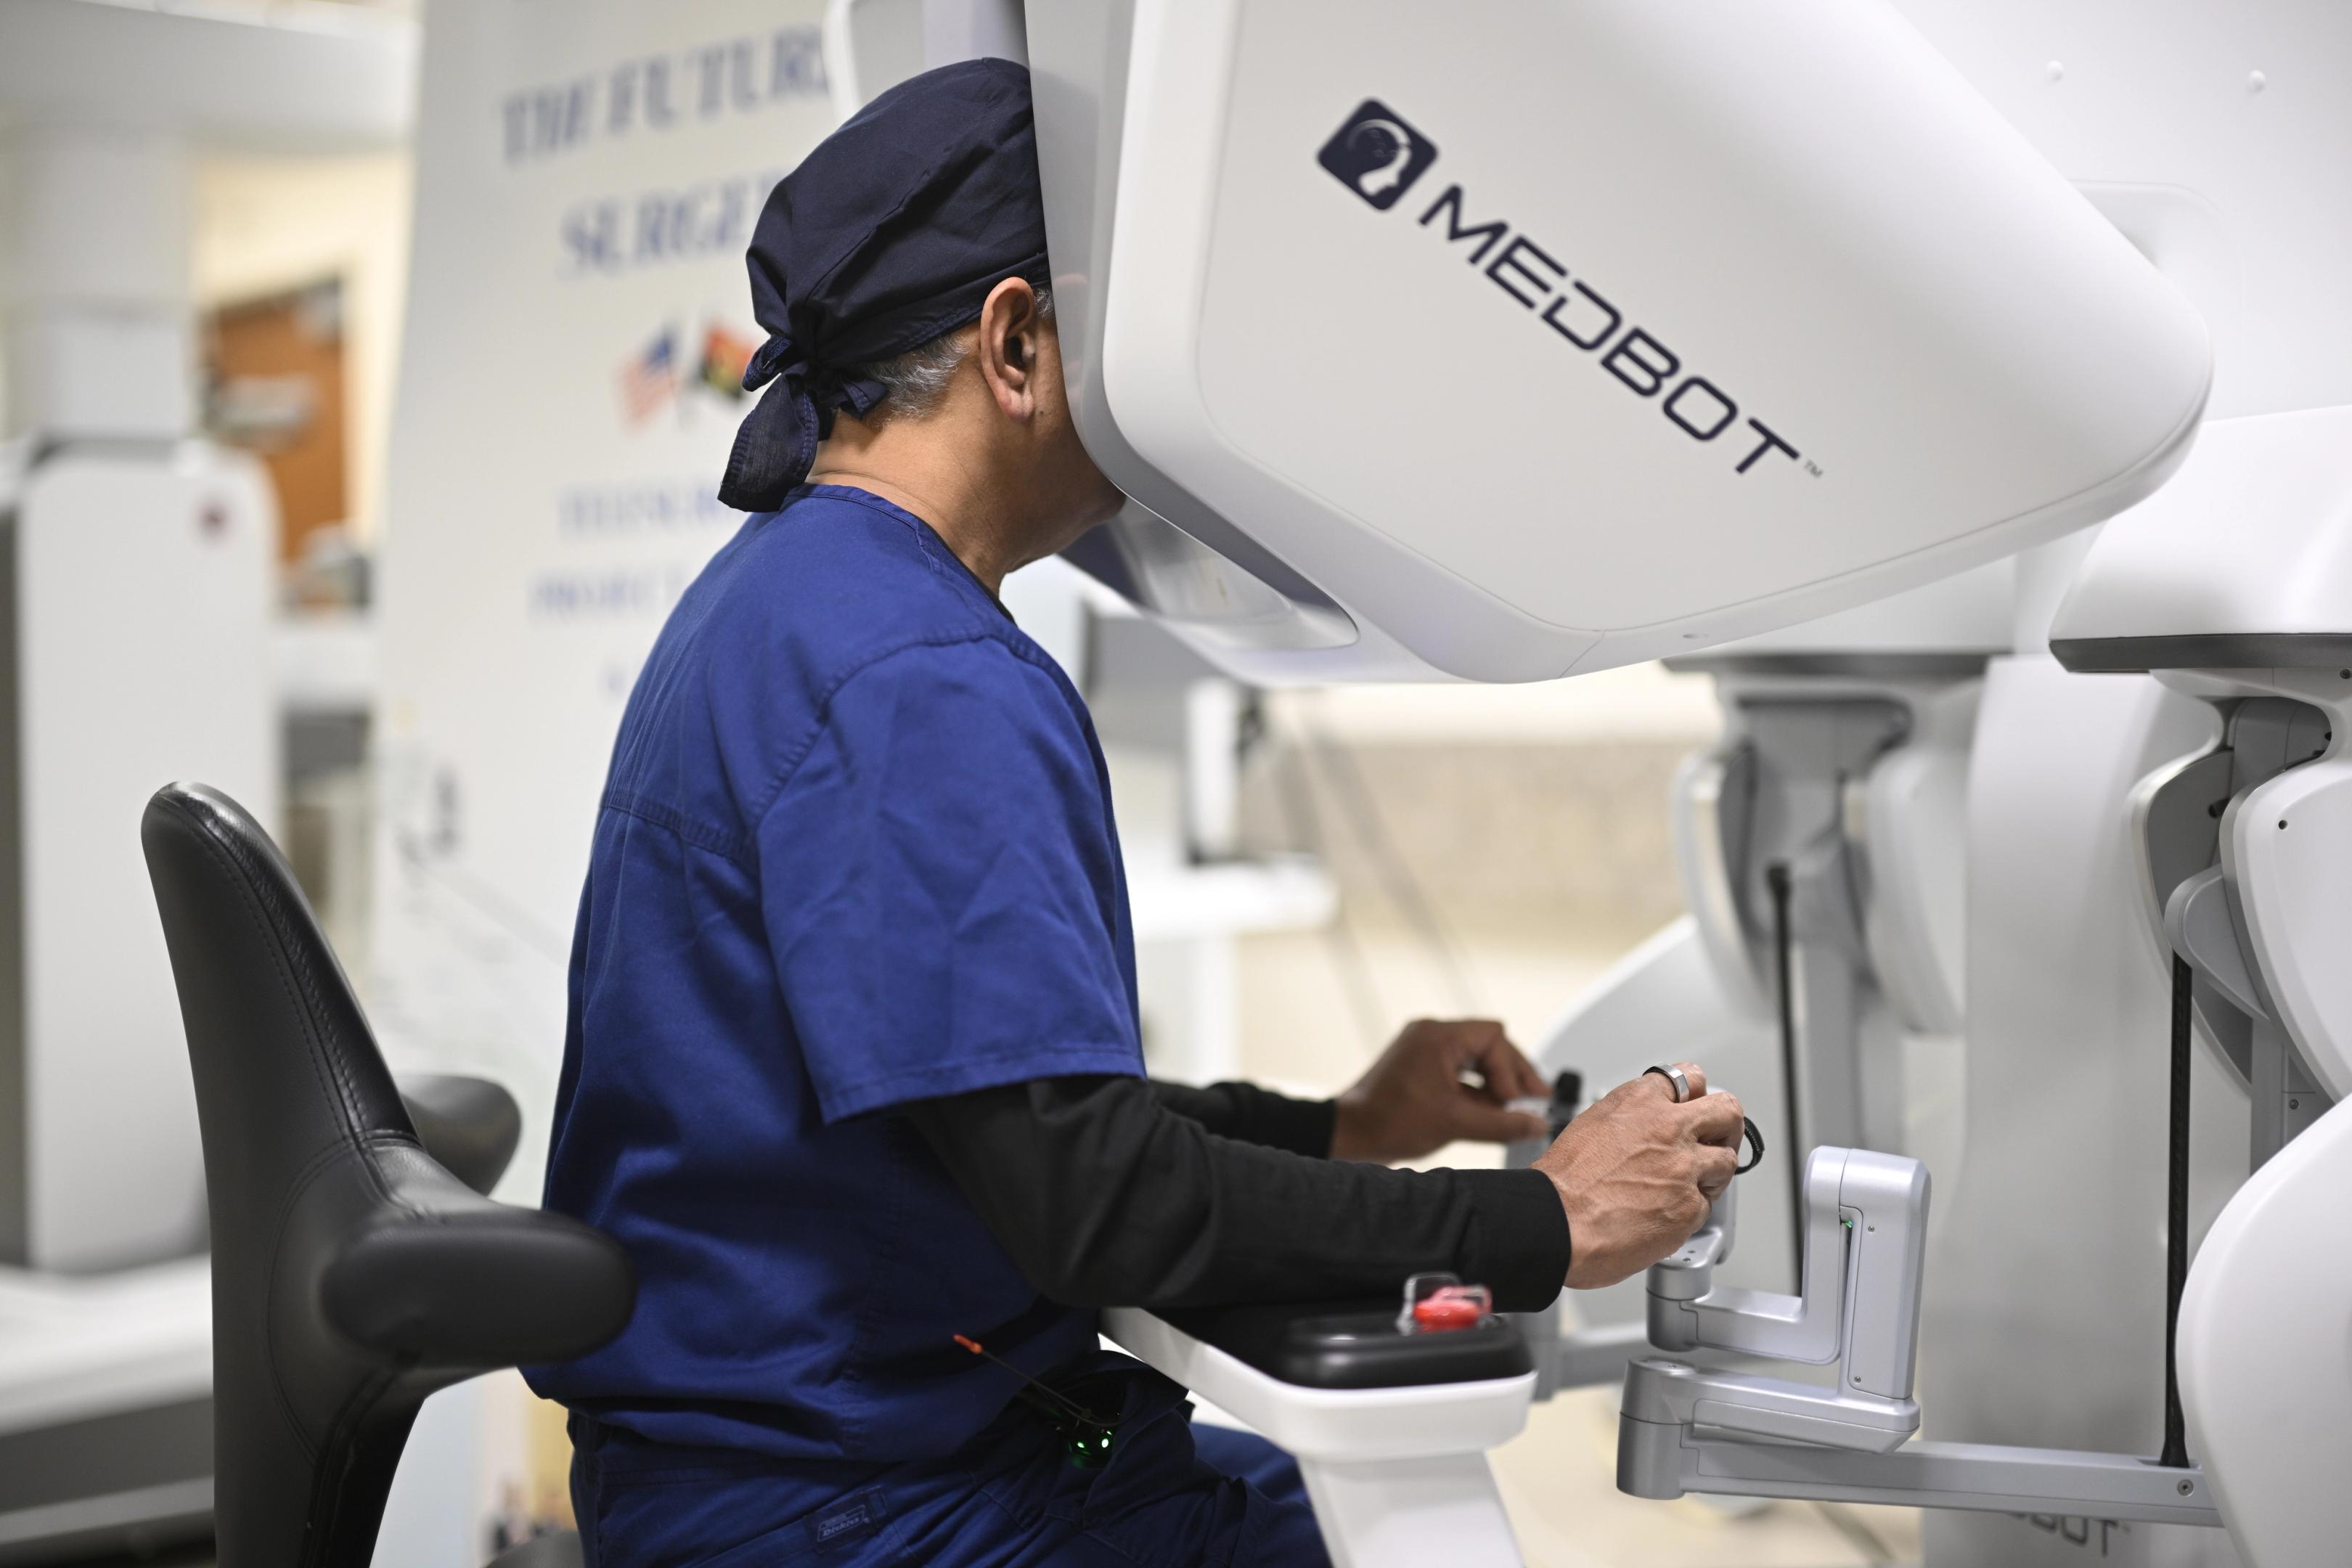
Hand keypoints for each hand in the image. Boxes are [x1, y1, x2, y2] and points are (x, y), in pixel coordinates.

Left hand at [1330, 1019, 1550, 1162]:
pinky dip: (1476, 1090)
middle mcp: (1430, 1035)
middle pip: (1488, 1044)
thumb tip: (1539, 1126)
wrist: (1348, 1135)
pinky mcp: (1419, 1068)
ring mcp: (1423, 1050)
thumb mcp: (1455, 1124)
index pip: (1494, 1037)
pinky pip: (1458, 1071)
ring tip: (1511, 1111)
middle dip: (1511, 1074)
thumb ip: (1503, 1124)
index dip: (1511, 1069)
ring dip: (1495, 1084)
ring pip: (1475, 1059)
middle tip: (1534, 1100)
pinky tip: (1488, 1113)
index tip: (1516, 1100)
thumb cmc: (1389, 1123)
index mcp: (1437, 1036)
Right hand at [1532, 1064, 1743, 1288]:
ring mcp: (1684, 1167)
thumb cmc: (1563, 1183)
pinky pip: (1707, 1205)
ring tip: (1690, 1185)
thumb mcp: (1593, 1124)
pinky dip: (1691, 1211)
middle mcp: (1668, 1127)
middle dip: (1726, 1126)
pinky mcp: (1690, 1207)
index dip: (1695, 1096)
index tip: (1695, 1108)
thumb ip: (1631, 1120)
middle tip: (1717, 1139)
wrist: (1557, 1222)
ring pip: (1727, 1161)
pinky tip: (1667, 1214)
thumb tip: (1645, 1129)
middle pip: (1727, 1111)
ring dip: (1712, 1173)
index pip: (1691, 1078)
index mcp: (1640, 1101)